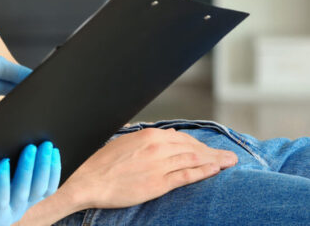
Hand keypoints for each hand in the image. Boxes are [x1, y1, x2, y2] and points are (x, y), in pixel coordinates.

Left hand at [0, 141, 60, 225]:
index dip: (53, 170)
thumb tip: (14, 129)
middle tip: (46, 143)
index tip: (55, 149)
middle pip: (38, 188)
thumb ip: (5, 157)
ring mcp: (6, 214)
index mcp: (23, 198)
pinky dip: (3, 179)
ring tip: (29, 148)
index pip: (46, 187)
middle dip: (44, 165)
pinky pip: (0, 197)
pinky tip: (3, 162)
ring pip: (23, 192)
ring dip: (28, 169)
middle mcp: (18, 208)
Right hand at [62, 128, 238, 209]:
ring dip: (214, 160)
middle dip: (212, 151)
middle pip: (192, 147)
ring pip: (194, 159)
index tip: (208, 149)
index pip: (181, 138)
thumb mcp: (123, 142)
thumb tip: (163, 136)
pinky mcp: (159, 183)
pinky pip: (187, 175)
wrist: (89, 180)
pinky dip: (204, 172)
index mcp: (147, 135)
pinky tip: (215, 171)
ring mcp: (159, 165)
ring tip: (229, 162)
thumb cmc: (102, 163)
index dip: (198, 144)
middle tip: (227, 155)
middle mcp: (156, 147)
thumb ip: (144, 139)